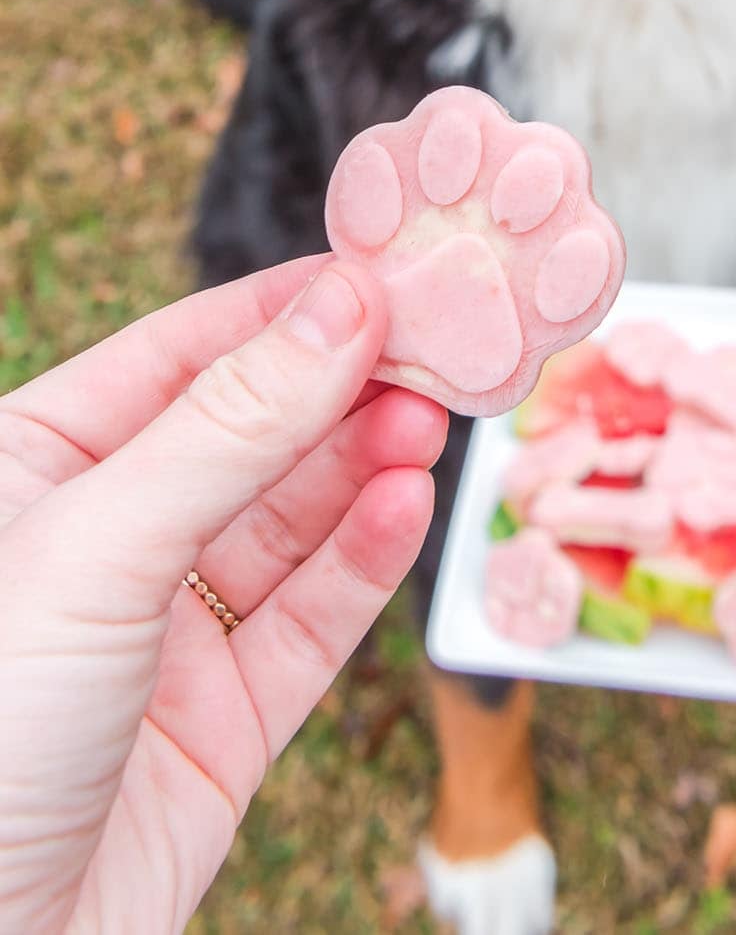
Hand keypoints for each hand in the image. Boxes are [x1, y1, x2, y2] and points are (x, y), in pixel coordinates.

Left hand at [0, 256, 447, 934]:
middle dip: (339, 388)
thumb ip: (230, 426)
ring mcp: (162, 636)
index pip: (176, 355)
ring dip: (362, 464)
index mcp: (30, 470)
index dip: (281, 310)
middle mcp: (100, 544)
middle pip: (247, 435)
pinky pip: (308, 623)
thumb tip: (342, 308)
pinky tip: (409, 502)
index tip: (379, 270)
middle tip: (436, 342)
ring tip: (432, 415)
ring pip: (287, 526)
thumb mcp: (96, 545)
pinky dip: (363, 560)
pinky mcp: (219, 725)